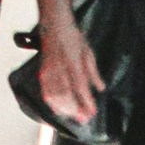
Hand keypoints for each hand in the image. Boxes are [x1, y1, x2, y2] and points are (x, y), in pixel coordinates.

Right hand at [33, 9, 101, 130]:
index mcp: (73, 64)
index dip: (86, 102)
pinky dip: (53, 103)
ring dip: (65, 109)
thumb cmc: (73, 37)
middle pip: (67, 96)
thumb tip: (101, 88)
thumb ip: (94, 73)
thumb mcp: (88, 52)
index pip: (81, 88)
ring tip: (73, 115)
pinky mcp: (43, 72)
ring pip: (55, 96)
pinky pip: (46, 91)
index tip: (92, 113)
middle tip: (84, 119)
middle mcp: (60, 70)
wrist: (54, 25)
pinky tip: (59, 109)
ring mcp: (49, 71)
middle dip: (75, 110)